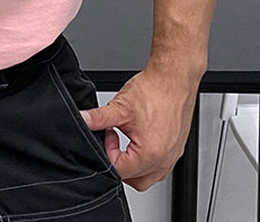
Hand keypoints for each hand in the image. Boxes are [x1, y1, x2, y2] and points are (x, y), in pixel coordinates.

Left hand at [78, 62, 199, 191]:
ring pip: (148, 177)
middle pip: (134, 180)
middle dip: (119, 164)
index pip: (119, 171)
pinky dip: (146, 160)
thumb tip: (83, 120)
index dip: (107, 152)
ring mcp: (173, 156)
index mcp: (150, 154)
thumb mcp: (120, 106)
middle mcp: (164, 160)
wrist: (173, 79)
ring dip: (133, 165)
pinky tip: (139, 140)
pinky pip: (160, 167)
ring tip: (127, 140)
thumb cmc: (154, 91)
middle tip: (114, 140)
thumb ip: (98, 118)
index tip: (108, 133)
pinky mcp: (177, 150)